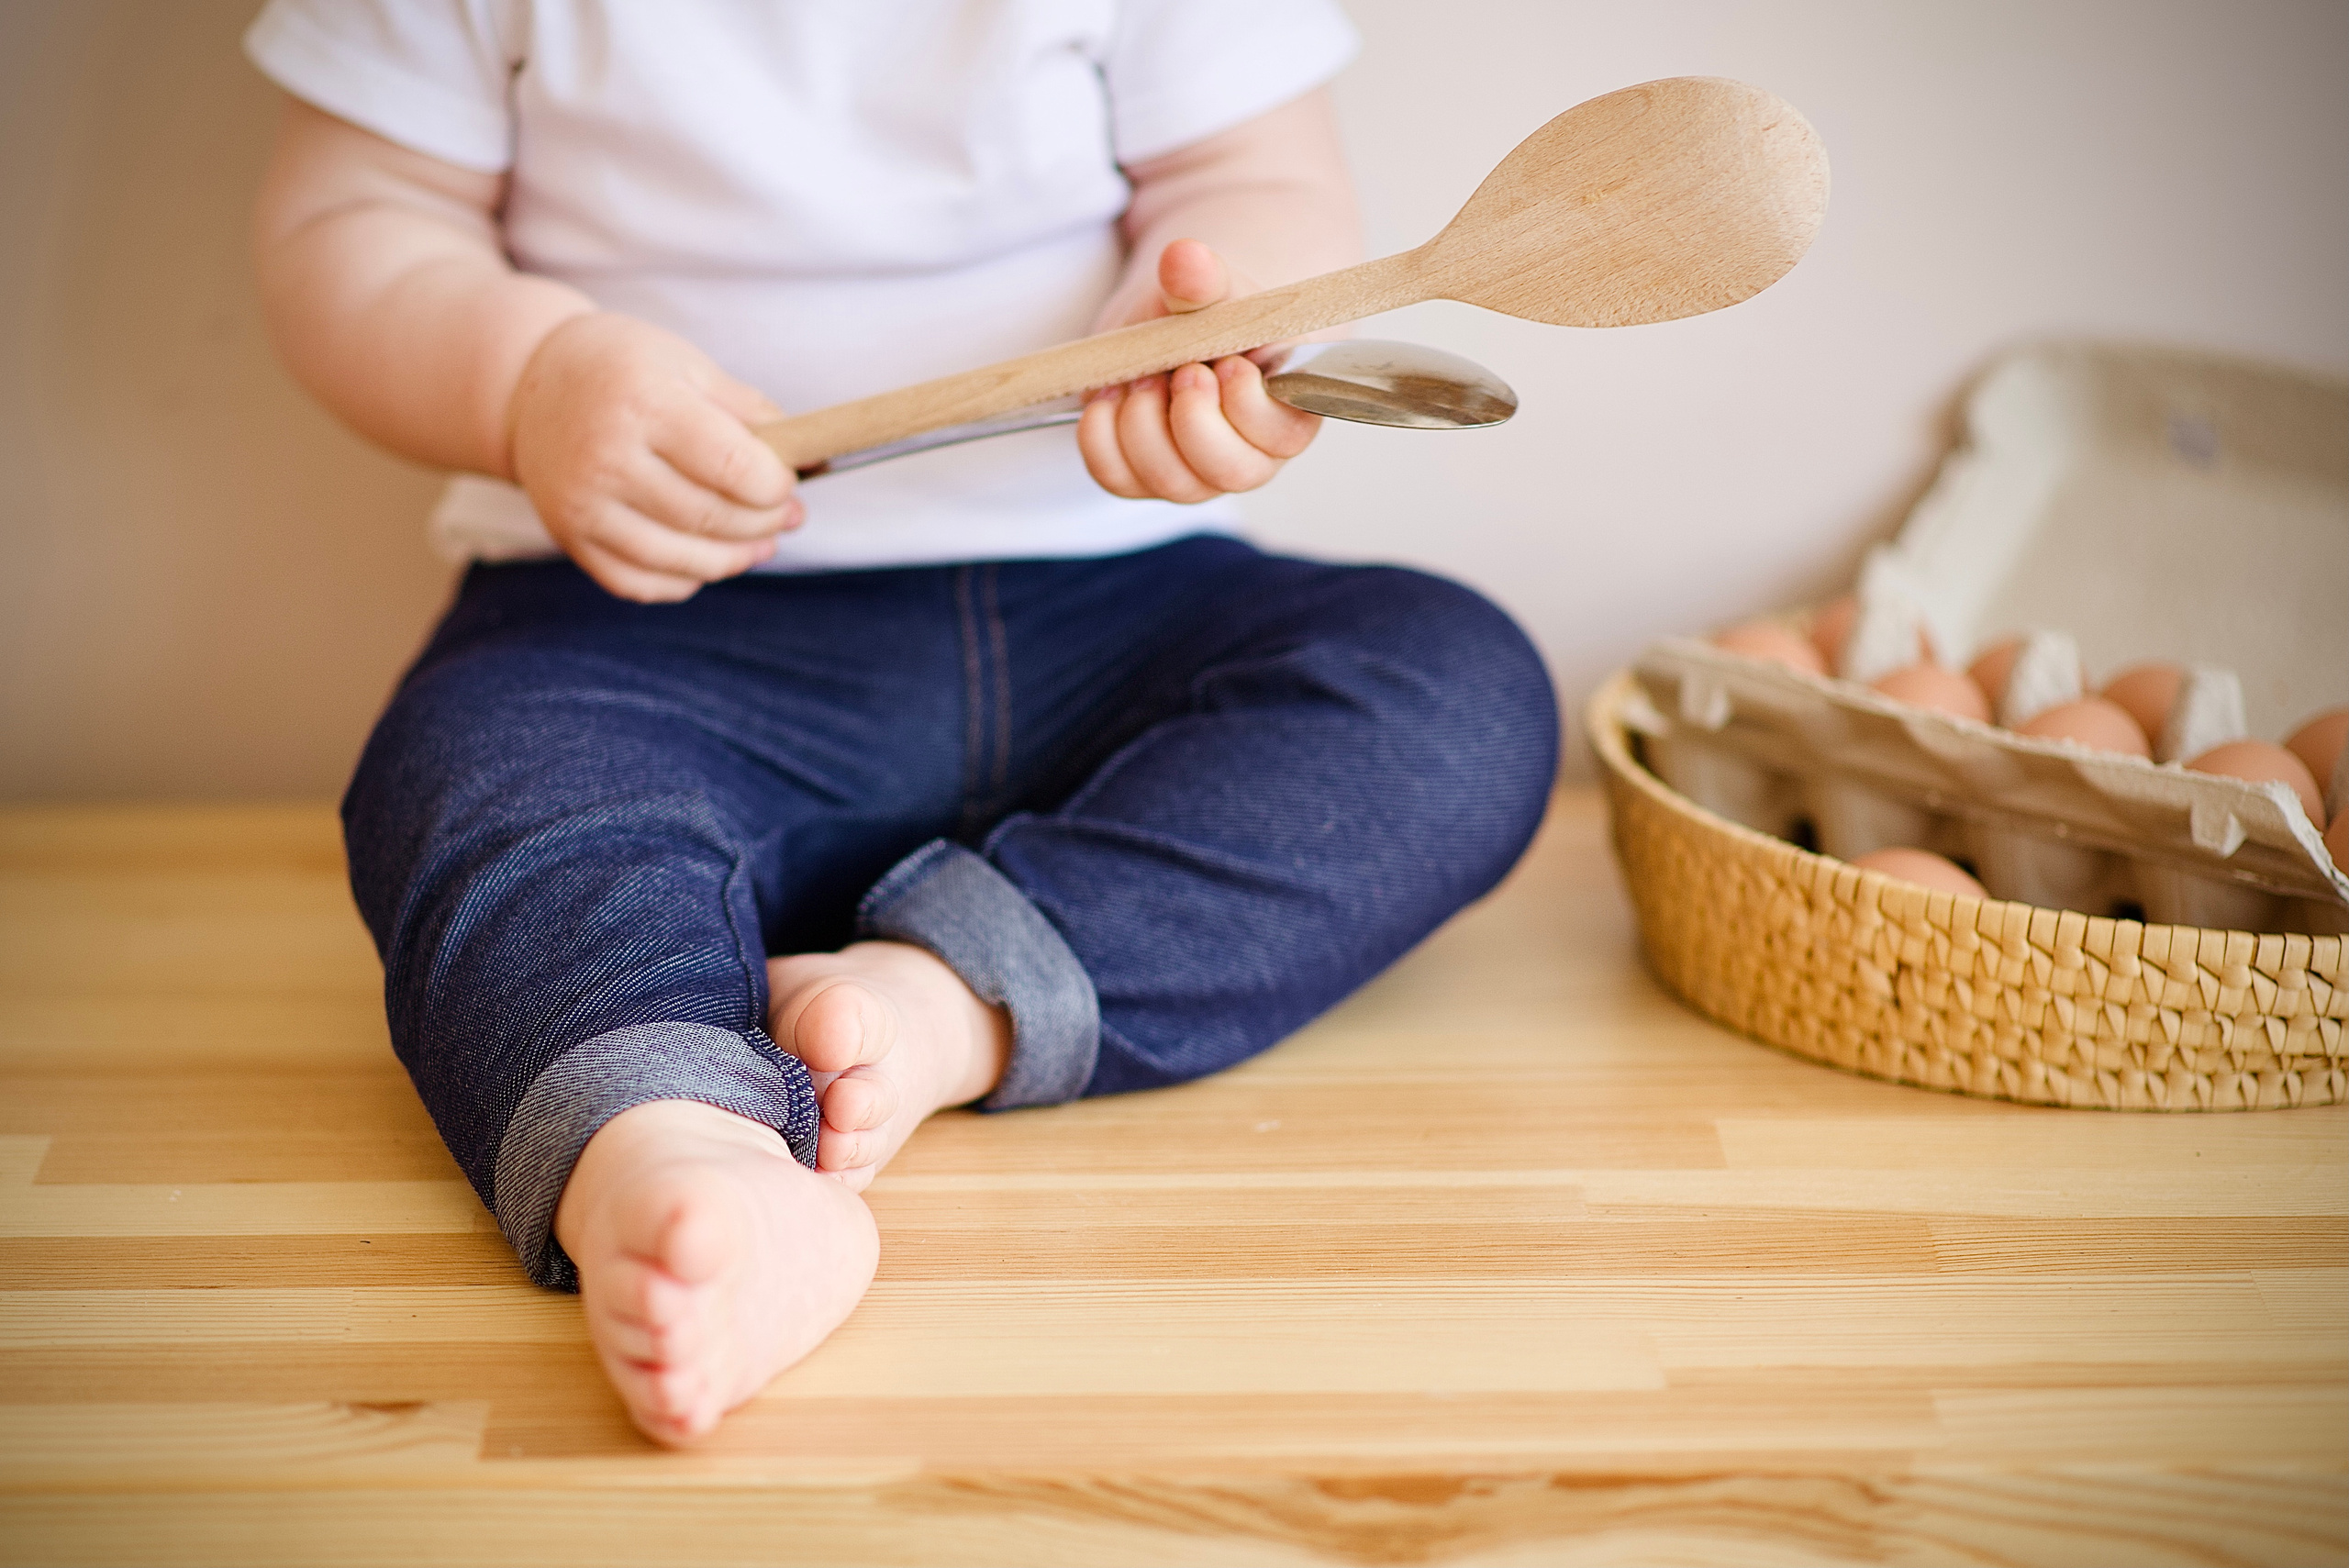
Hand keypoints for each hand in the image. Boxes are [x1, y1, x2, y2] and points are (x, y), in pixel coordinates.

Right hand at [508, 313, 801, 601]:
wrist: (529, 384)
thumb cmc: (621, 367)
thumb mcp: (686, 364)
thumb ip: (748, 411)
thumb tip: (805, 456)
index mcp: (644, 404)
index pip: (734, 468)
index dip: (776, 486)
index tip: (789, 482)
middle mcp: (607, 458)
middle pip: (711, 517)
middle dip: (765, 523)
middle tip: (789, 516)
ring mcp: (583, 506)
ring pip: (681, 561)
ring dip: (735, 558)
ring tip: (762, 543)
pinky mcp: (570, 538)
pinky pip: (640, 583)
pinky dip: (684, 581)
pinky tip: (707, 560)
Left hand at [1076, 240, 1319, 503]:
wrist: (1171, 325)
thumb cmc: (1208, 313)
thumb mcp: (1212, 289)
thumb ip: (1205, 280)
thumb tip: (1185, 257)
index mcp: (1285, 413)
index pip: (1282, 435)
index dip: (1247, 405)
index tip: (1225, 363)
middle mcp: (1246, 458)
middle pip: (1226, 472)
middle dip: (1193, 419)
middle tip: (1178, 370)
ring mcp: (1193, 476)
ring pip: (1169, 481)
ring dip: (1144, 423)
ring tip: (1141, 375)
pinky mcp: (1143, 477)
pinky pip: (1118, 478)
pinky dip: (1101, 436)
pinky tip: (1108, 396)